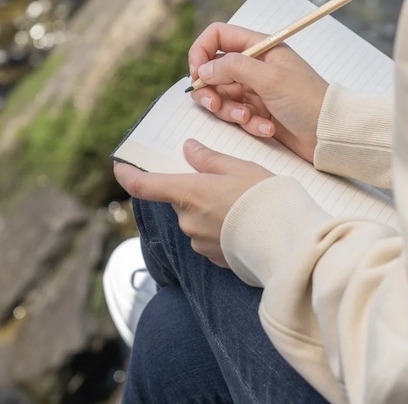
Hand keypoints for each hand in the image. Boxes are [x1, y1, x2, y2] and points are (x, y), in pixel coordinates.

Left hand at [113, 139, 271, 266]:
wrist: (287, 241)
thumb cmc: (264, 198)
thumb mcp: (240, 167)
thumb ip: (209, 159)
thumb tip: (188, 150)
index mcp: (188, 193)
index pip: (144, 186)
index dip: (127, 175)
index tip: (119, 167)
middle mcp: (187, 220)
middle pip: (179, 200)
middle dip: (195, 190)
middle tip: (224, 181)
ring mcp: (199, 242)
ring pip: (195, 219)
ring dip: (210, 210)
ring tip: (242, 204)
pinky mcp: (214, 257)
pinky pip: (209, 237)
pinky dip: (221, 228)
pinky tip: (245, 223)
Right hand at [188, 23, 328, 163]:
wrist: (330, 134)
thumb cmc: (308, 101)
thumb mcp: (270, 78)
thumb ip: (233, 68)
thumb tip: (203, 70)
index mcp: (260, 47)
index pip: (218, 36)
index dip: (201, 52)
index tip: (197, 74)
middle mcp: (254, 66)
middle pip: (213, 70)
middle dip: (210, 90)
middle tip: (215, 104)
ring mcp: (255, 90)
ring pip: (221, 96)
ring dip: (229, 110)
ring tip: (248, 118)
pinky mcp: (257, 112)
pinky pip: (236, 115)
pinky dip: (247, 124)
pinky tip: (267, 128)